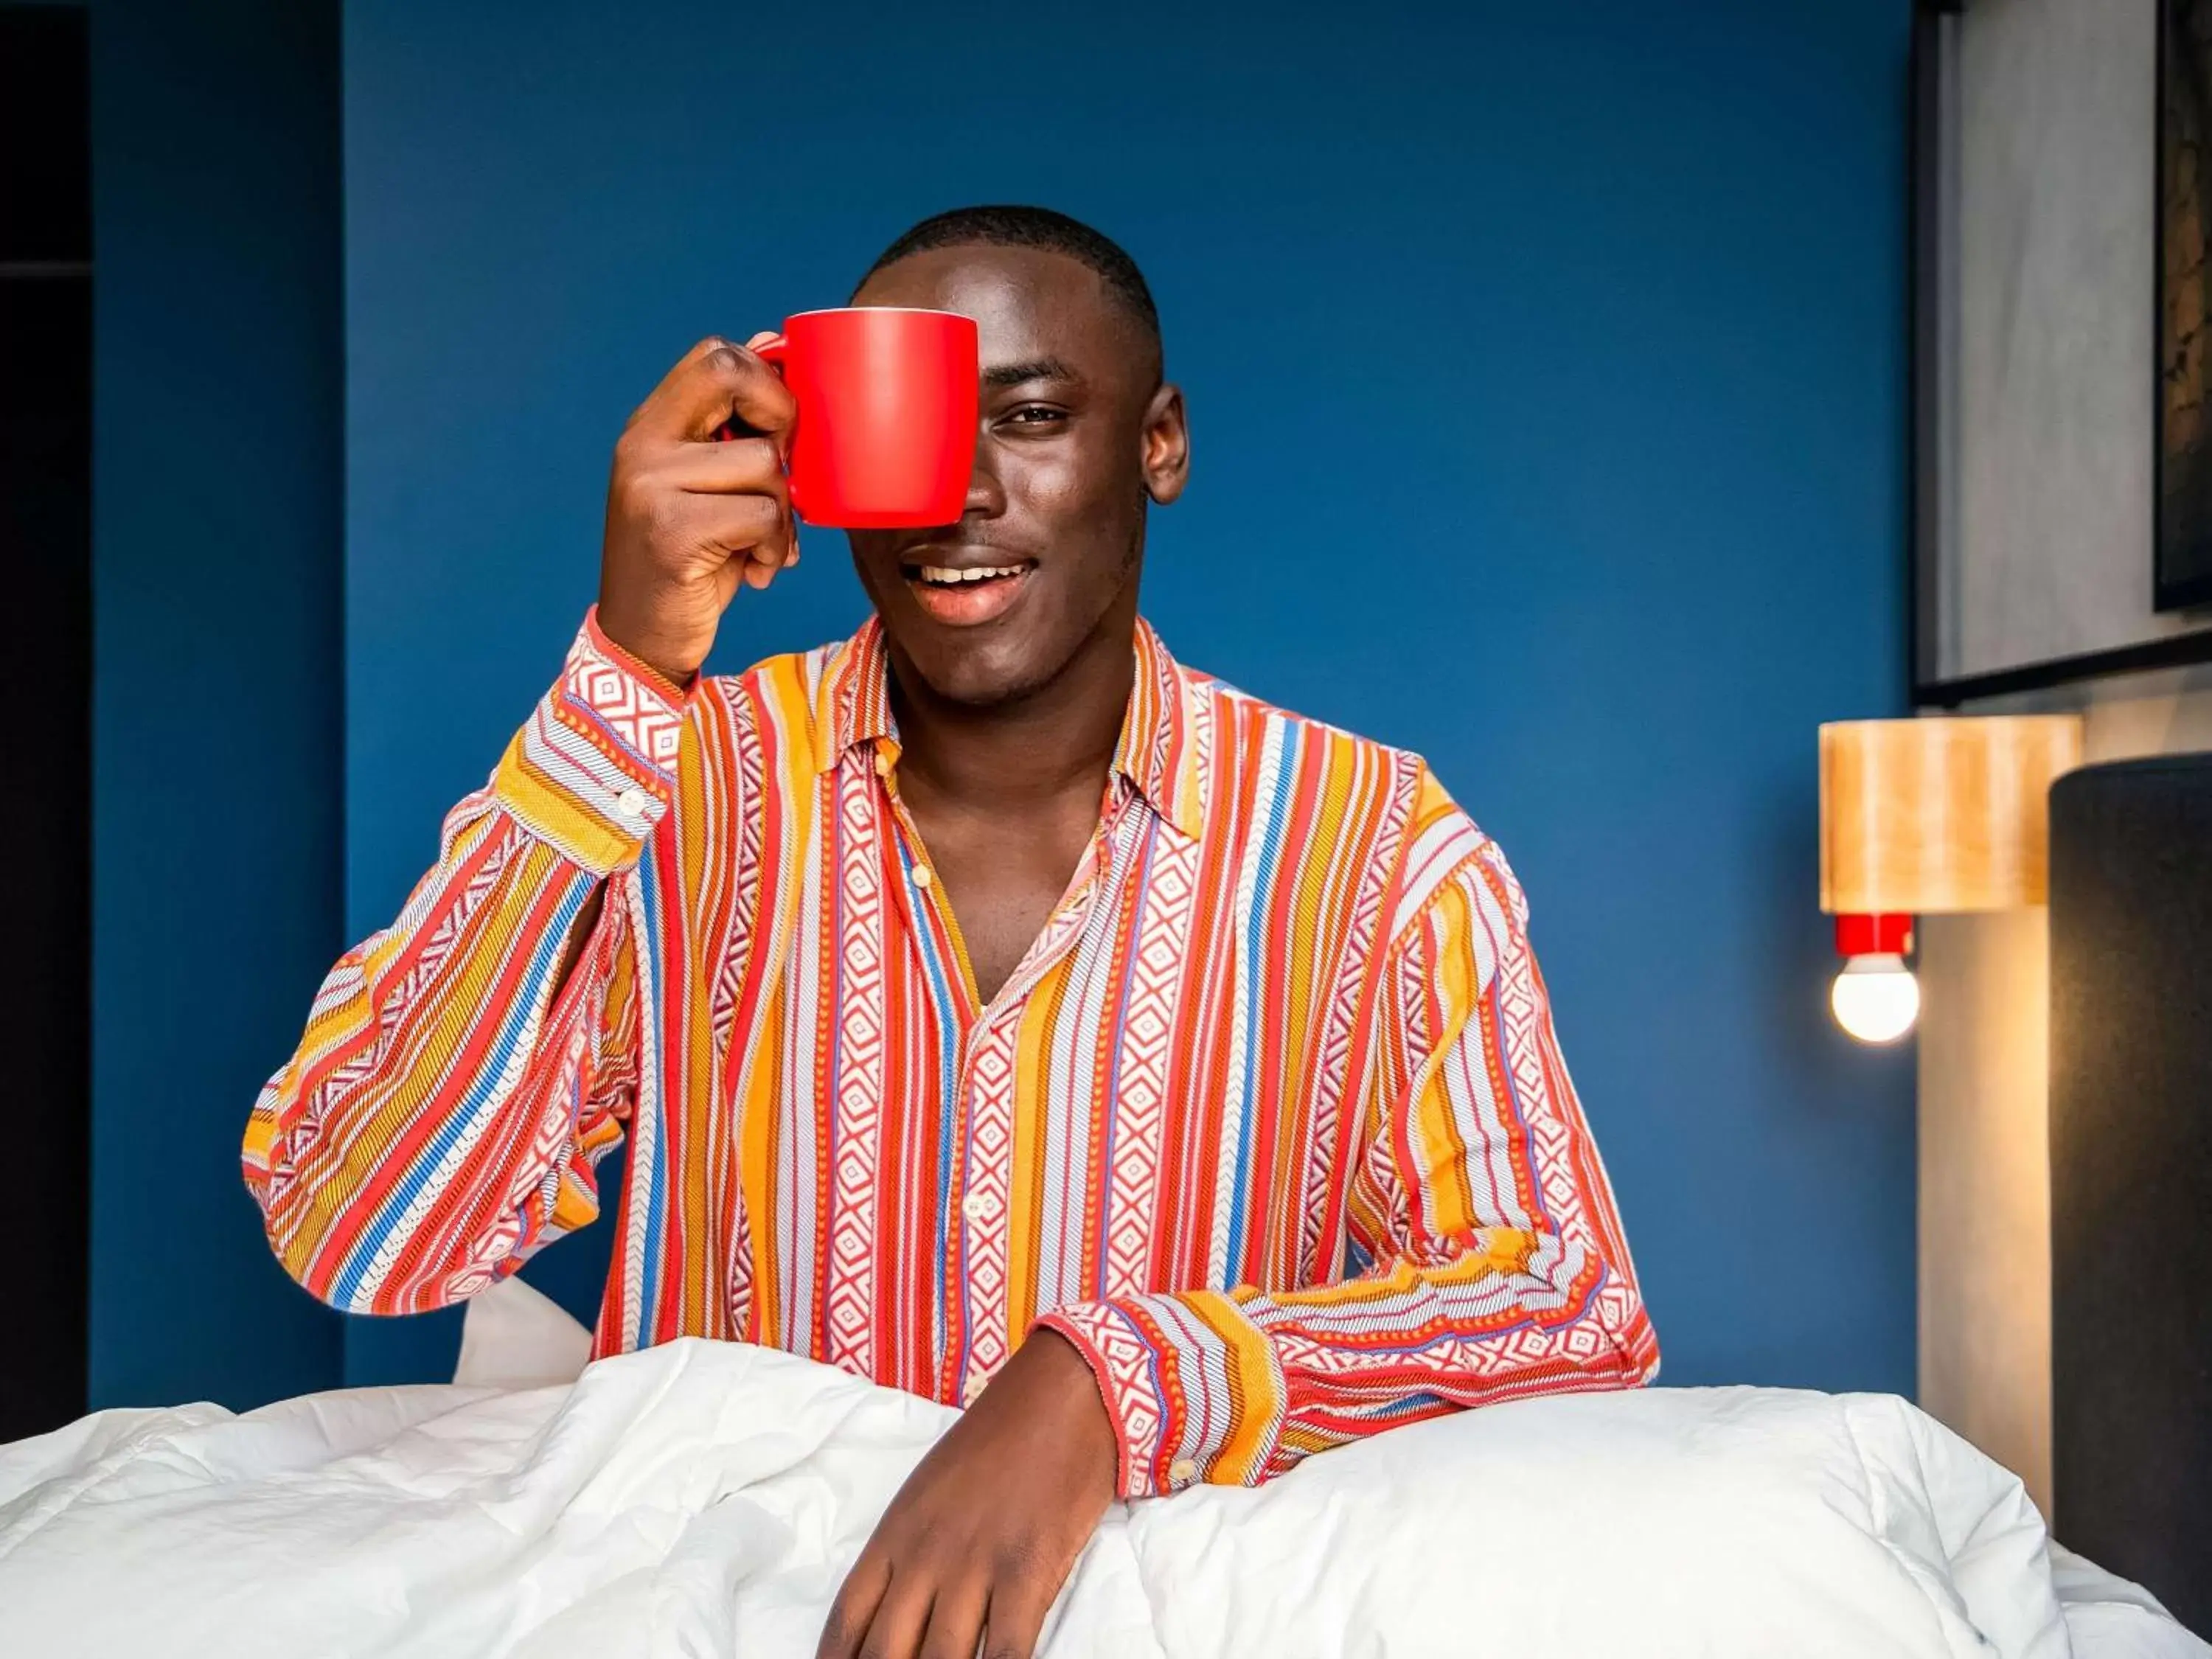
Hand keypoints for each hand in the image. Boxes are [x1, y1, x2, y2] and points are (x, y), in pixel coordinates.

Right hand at [596, 333, 799, 683]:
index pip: (715, 355)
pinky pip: (764, 515)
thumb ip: (729, 428)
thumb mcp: (705, 487)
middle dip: (781, 422)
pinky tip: (754, 569)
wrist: (642, 640)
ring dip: (783, 513)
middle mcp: (642, 445)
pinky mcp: (673, 531)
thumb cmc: (688, 562)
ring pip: (766, 463)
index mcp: (651, 427)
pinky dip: (775, 548)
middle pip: (733, 377)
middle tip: (779, 477)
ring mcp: (651, 486)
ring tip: (760, 545)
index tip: (778, 431)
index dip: (765, 381)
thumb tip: (768, 345)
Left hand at [818, 1330, 1116, 1658]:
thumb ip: (907, 1553)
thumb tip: (896, 1617)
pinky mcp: (1027, 1568)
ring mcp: (975, 1564)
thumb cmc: (996, 1441)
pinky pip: (1007, 1648)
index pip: (846, 1624)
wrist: (1061, 1393)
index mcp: (894, 1536)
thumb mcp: (929, 1491)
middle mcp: (925, 1556)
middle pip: (887, 1654)